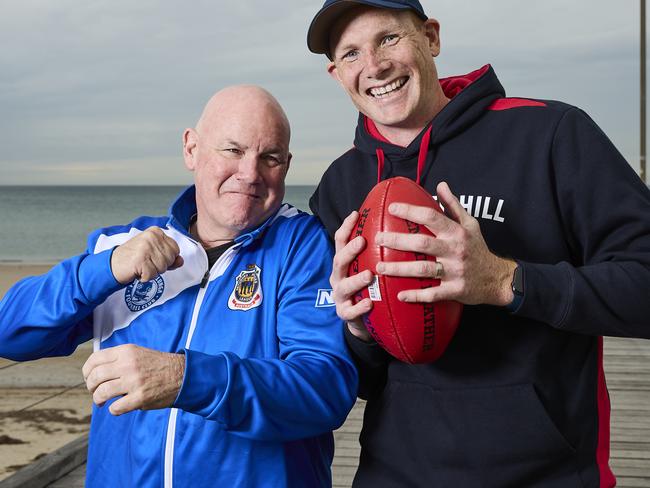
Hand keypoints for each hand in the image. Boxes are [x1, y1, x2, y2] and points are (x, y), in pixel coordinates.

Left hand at [82, 344, 184, 415]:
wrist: (182, 375)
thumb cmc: (158, 365)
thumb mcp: (137, 353)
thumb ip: (117, 358)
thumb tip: (95, 370)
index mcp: (126, 351)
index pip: (94, 360)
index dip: (86, 372)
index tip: (89, 379)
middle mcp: (128, 364)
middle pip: (95, 377)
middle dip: (90, 388)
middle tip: (95, 392)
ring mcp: (134, 381)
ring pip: (101, 393)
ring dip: (98, 400)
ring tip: (102, 402)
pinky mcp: (140, 397)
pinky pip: (115, 407)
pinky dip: (113, 410)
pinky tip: (118, 407)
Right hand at [111, 226, 183, 284]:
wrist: (112, 264)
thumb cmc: (133, 258)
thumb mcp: (154, 253)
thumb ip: (169, 256)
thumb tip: (181, 260)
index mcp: (156, 232)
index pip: (175, 249)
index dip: (167, 258)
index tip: (153, 257)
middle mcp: (151, 237)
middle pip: (170, 259)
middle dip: (160, 266)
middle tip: (146, 262)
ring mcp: (145, 248)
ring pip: (163, 268)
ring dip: (152, 272)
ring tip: (141, 266)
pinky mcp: (140, 260)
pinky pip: (152, 275)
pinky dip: (145, 277)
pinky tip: (137, 271)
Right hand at [331, 212, 373, 341]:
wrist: (361, 319)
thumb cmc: (367, 287)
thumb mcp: (367, 266)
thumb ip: (375, 251)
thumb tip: (395, 225)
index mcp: (343, 263)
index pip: (340, 241)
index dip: (346, 227)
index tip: (356, 214)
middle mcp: (338, 277)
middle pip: (339, 261)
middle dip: (349, 251)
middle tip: (361, 241)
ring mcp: (340, 296)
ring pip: (344, 286)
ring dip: (356, 280)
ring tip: (369, 275)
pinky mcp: (345, 313)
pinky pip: (350, 311)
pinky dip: (359, 308)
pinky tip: (369, 304)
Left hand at [375, 181, 515, 305]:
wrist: (498, 279)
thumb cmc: (478, 249)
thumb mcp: (470, 224)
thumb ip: (453, 205)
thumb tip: (441, 184)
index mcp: (456, 232)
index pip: (431, 217)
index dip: (411, 211)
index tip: (392, 208)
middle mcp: (455, 250)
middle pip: (422, 243)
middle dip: (398, 240)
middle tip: (378, 239)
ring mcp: (455, 271)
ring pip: (423, 269)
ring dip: (400, 269)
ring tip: (379, 267)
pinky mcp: (455, 290)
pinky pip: (433, 293)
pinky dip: (416, 295)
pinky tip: (400, 295)